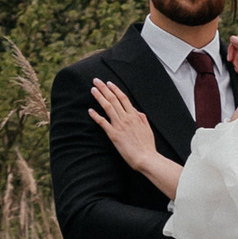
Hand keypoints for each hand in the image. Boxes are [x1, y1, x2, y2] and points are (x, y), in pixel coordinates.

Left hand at [88, 78, 175, 194]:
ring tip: (92, 90)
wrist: (145, 158)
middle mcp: (126, 118)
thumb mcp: (147, 129)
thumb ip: (142, 118)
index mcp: (135, 116)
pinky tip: (90, 110)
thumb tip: (136, 111)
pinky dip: (96, 116)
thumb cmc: (147, 146)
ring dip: (99, 97)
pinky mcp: (113, 135)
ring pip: (107, 107)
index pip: (123, 98)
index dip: (115, 89)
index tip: (109, 83)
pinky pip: (103, 123)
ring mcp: (119, 125)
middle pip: (113, 99)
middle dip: (104, 88)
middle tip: (96, 80)